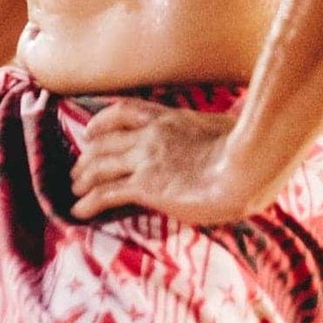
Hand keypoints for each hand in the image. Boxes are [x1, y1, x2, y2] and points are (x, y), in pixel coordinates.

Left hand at [69, 100, 264, 223]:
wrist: (247, 167)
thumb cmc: (249, 150)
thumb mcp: (228, 130)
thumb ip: (219, 130)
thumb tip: (233, 130)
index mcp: (169, 119)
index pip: (124, 112)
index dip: (102, 121)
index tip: (90, 131)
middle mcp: (150, 136)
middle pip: (105, 142)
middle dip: (87, 155)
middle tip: (78, 169)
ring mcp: (146, 160)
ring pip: (100, 165)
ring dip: (83, 177)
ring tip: (74, 189)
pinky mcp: (146, 186)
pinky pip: (106, 193)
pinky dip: (88, 201)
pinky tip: (79, 211)